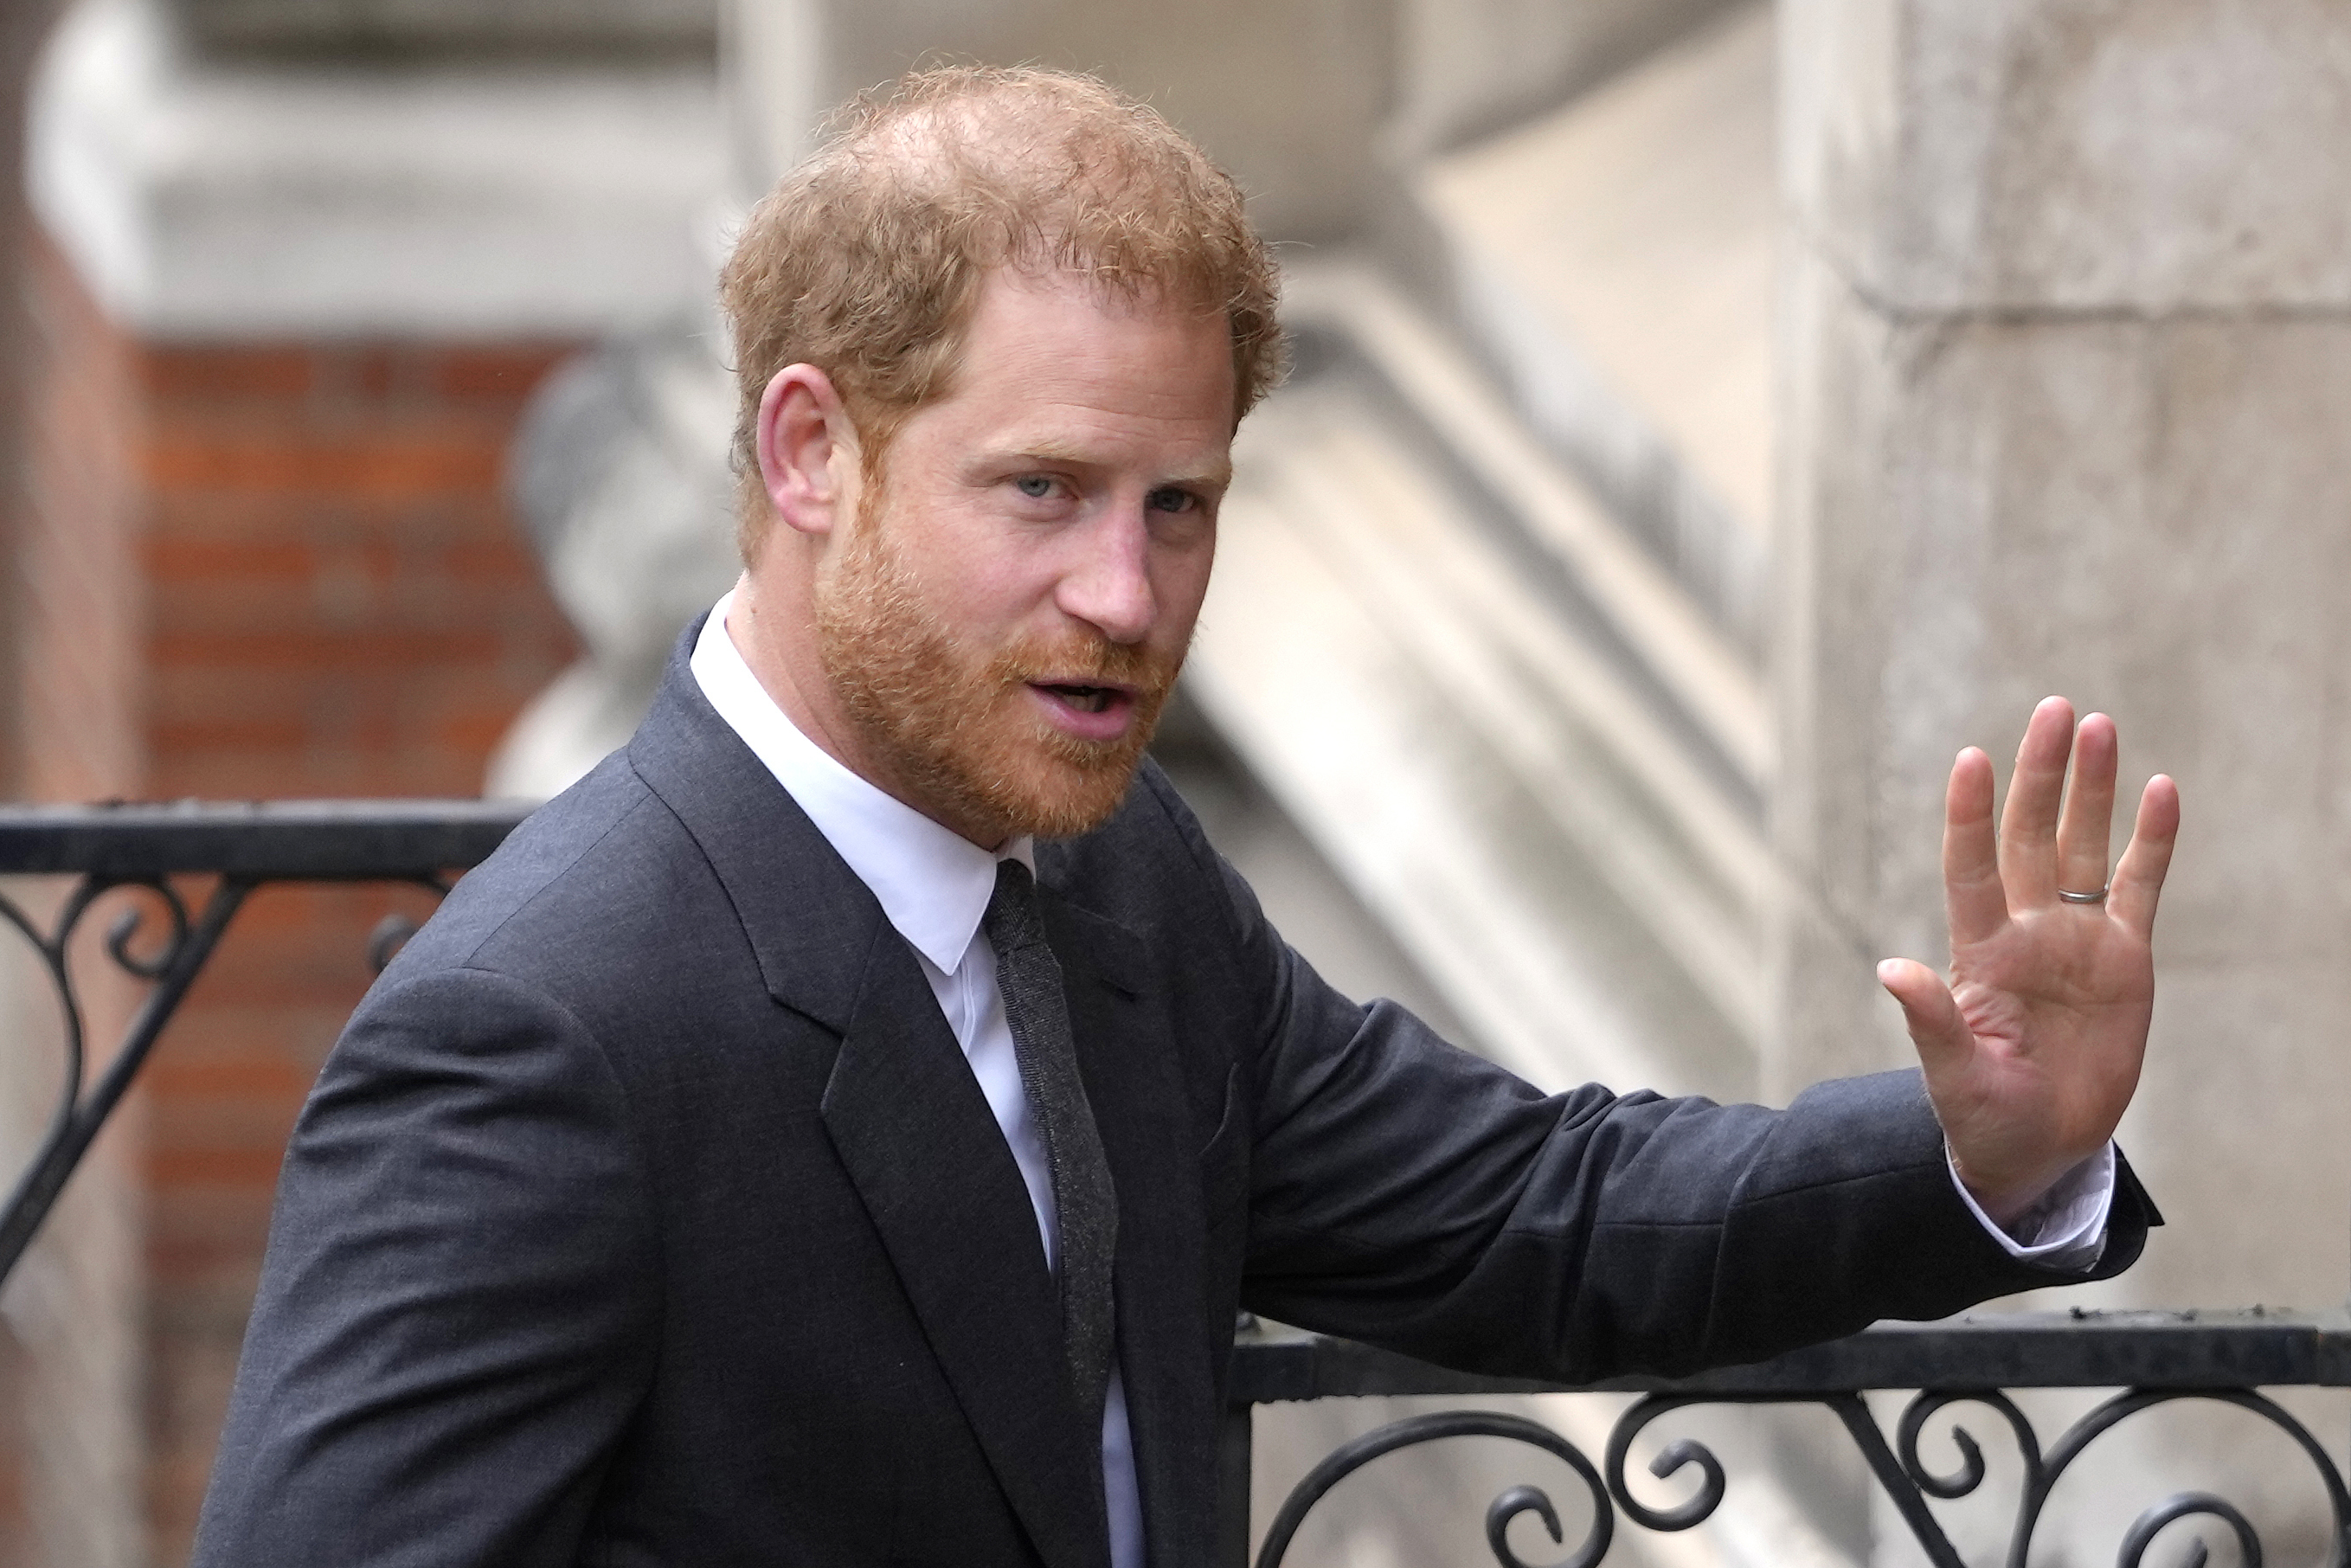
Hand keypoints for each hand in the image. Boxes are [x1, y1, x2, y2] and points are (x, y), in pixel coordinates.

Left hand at [1877, 697, 2179, 1226]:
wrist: (2037, 1149)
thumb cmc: (1982, 1116)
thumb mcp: (1954, 1076)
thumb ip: (1932, 1022)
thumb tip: (1891, 970)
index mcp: (1980, 954)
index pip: (1972, 869)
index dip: (1970, 816)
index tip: (1970, 759)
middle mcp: (2027, 931)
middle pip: (2032, 836)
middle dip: (2041, 775)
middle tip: (2054, 710)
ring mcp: (2076, 939)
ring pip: (2085, 846)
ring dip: (2092, 789)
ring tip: (2098, 725)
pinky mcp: (2125, 958)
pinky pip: (2139, 887)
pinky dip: (2152, 842)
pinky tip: (2161, 791)